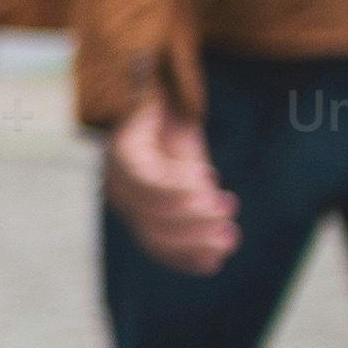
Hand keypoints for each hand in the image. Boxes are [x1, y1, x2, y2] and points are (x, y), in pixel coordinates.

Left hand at [104, 91, 239, 275]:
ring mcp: (116, 171)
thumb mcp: (192, 177)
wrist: (157, 84)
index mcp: (134, 208)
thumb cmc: (174, 136)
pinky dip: (177, 180)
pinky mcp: (121, 146)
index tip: (216, 263)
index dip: (184, 257)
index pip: (154, 244)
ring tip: (227, 206)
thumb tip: (220, 252)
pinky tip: (206, 177)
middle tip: (231, 235)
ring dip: (191, 209)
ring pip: (150, 204)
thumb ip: (201, 209)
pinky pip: (146, 174)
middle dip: (194, 237)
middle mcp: (120, 193)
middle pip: (152, 228)